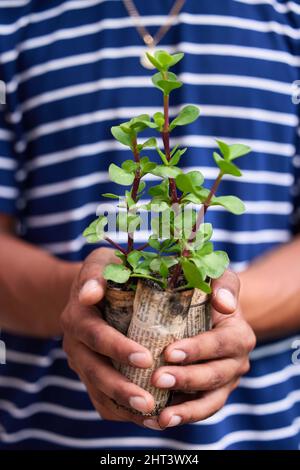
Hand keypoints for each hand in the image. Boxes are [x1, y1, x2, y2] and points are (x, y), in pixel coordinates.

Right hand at [61, 247, 155, 424]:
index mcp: (77, 315)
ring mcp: (81, 361)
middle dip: (121, 387)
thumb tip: (91, 292)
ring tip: (152, 416)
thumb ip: (97, 273)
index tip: (145, 359)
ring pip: (97, 390)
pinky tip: (148, 417)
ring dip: (123, 405)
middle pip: (94, 370)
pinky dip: (121, 411)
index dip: (117, 348)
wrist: (89, 290)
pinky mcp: (89, 374)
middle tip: (149, 401)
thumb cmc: (106, 272)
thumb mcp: (101, 263)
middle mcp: (74, 342)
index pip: (96, 335)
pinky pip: (100, 399)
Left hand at [144, 270, 255, 429]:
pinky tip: (155, 420)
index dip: (197, 350)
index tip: (169, 352)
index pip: (220, 344)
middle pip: (214, 376)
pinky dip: (180, 417)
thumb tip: (223, 303)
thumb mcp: (219, 278)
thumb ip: (224, 285)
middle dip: (186, 380)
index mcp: (239, 335)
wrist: (210, 313)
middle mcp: (236, 363)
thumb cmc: (209, 292)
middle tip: (157, 378)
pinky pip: (198, 411)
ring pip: (209, 402)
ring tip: (160, 417)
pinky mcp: (210, 395)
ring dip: (185, 410)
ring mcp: (224, 383)